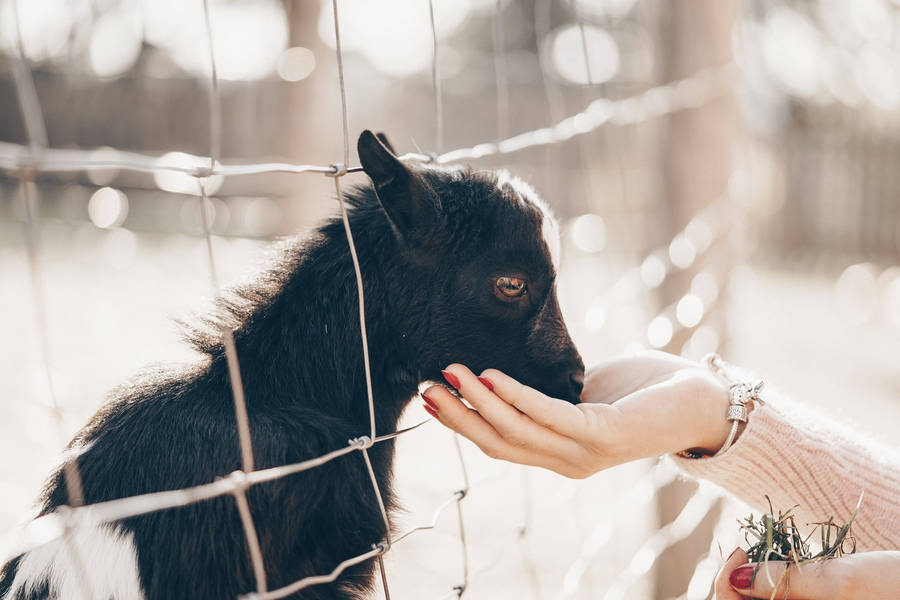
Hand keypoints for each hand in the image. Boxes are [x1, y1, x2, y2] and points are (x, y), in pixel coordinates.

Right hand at [421, 351, 732, 477]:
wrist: (702, 397)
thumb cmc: (644, 388)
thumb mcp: (582, 389)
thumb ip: (548, 389)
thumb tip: (509, 371)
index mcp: (560, 454)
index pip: (499, 444)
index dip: (461, 423)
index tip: (428, 397)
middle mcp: (567, 463)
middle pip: (499, 443)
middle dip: (459, 416)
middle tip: (426, 387)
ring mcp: (584, 454)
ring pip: (517, 432)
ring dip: (478, 402)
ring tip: (450, 373)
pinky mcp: (602, 436)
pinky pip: (548, 415)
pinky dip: (515, 395)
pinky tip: (491, 374)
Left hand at [715, 547, 899, 598]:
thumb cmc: (894, 586)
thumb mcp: (838, 580)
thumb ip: (782, 580)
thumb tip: (733, 577)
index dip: (725, 585)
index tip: (740, 550)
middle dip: (736, 584)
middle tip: (746, 550)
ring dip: (755, 583)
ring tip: (765, 556)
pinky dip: (775, 585)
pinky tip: (785, 567)